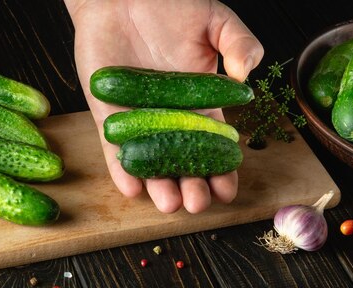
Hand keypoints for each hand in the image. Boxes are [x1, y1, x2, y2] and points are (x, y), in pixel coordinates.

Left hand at [65, 0, 262, 212]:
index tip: (227, 190)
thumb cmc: (171, 4)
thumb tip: (245, 77)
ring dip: (158, 185)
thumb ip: (240, 43)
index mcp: (199, 103)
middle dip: (192, 185)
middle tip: (197, 202)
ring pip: (150, 161)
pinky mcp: (107, 114)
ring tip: (169, 203)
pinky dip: (120, 168)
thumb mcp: (215, 20)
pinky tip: (131, 188)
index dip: (221, 169)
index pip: (212, 145)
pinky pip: (114, 146)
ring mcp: (138, 119)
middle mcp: (169, 118)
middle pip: (182, 161)